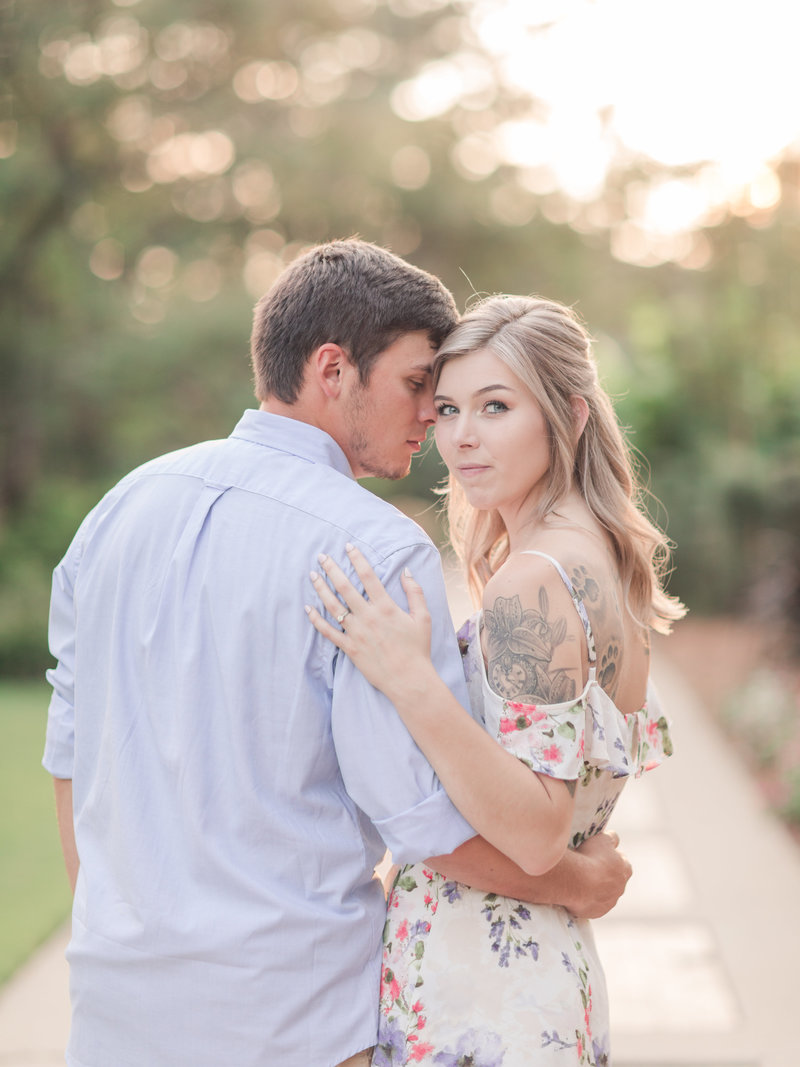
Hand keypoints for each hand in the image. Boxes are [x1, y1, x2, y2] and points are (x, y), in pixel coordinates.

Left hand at [306, 544, 432, 697]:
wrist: (409, 679)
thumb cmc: (418, 648)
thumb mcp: (423, 617)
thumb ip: (414, 592)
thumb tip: (406, 571)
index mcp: (386, 607)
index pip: (368, 576)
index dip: (357, 559)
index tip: (348, 547)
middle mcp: (368, 617)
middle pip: (345, 587)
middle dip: (331, 569)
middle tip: (321, 556)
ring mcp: (357, 633)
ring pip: (333, 606)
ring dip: (321, 589)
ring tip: (312, 575)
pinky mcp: (350, 648)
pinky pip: (329, 632)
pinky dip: (316, 620)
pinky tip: (308, 608)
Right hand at [567, 831, 631, 918]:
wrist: (577, 882)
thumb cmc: (590, 857)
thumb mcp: (602, 839)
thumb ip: (611, 839)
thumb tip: (614, 838)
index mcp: (625, 869)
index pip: (622, 862)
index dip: (611, 857)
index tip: (600, 854)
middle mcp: (621, 887)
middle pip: (614, 879)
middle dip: (604, 874)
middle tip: (588, 866)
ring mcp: (610, 902)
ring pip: (604, 893)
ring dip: (595, 887)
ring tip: (580, 879)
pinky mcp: (597, 912)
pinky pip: (593, 904)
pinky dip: (587, 898)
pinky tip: (577, 890)